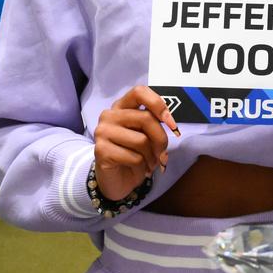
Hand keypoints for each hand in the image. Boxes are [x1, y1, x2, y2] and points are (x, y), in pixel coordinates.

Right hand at [95, 85, 179, 200]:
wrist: (116, 180)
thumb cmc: (134, 154)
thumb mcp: (147, 135)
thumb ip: (154, 123)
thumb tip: (171, 124)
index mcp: (122, 106)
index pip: (139, 92)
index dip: (158, 104)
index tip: (171, 123)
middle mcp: (109, 115)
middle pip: (146, 119)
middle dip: (161, 139)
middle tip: (163, 154)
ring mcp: (102, 132)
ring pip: (141, 140)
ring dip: (152, 157)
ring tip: (150, 164)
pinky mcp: (101, 151)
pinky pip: (134, 157)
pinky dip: (142, 167)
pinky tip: (139, 169)